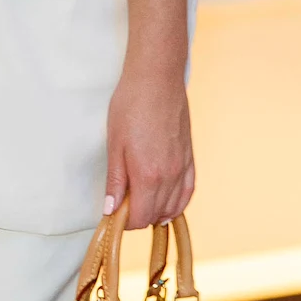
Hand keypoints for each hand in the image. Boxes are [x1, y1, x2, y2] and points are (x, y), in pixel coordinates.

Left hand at [104, 61, 193, 229]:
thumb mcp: (114, 143)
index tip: (112, 213)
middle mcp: (170, 176)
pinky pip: (188, 192)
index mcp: (148, 175)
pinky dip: (177, 203)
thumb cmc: (130, 106)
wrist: (156, 79)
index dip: (124, 221)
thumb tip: (110, 209)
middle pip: (155, 214)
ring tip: (139, 203)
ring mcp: (183, 168)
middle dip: (137, 216)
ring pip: (173, 207)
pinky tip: (166, 204)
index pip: (139, 217)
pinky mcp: (190, 159)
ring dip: (156, 211)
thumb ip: (115, 180)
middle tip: (120, 204)